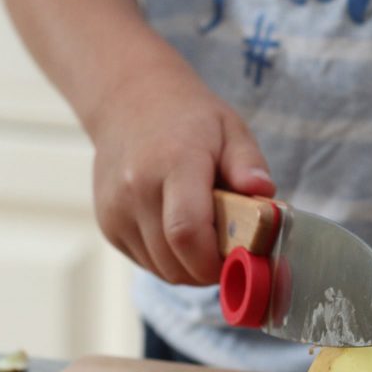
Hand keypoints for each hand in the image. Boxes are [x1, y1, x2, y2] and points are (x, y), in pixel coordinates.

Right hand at [89, 72, 273, 283]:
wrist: (129, 101)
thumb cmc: (189, 119)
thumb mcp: (230, 129)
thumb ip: (249, 163)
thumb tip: (264, 193)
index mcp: (173, 163)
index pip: (187, 232)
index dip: (215, 261)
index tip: (240, 261)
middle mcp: (136, 189)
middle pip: (175, 261)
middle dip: (209, 270)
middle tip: (230, 252)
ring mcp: (116, 210)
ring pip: (161, 269)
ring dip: (190, 267)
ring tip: (207, 237)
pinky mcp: (107, 224)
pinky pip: (145, 262)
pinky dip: (169, 260)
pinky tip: (179, 232)